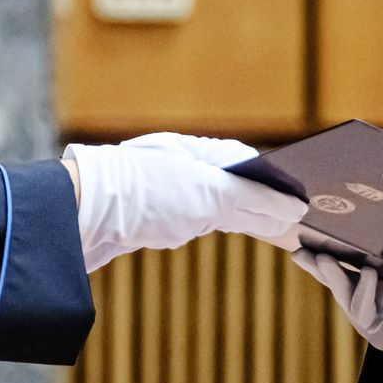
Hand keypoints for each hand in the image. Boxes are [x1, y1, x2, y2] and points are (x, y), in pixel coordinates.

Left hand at [62, 133, 306, 272]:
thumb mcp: (208, 196)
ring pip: (213, 203)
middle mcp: (183, 167)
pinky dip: (210, 226)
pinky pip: (190, 219)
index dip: (278, 184)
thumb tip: (293, 210)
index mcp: (200, 152)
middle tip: (298, 223)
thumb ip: (252, 201)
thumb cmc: (141, 194)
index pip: (251, 163)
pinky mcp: (147, 217)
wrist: (76, 216)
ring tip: (272, 231)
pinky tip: (215, 229)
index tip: (305, 204)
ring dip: (241, 217)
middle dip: (264, 202)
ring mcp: (165, 192)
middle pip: (234, 183)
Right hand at [291, 249, 382, 361]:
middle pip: (338, 289)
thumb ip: (361, 262)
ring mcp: (367, 325)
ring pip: (360, 307)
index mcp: (349, 292)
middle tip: (323, 257)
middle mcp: (353, 309)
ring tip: (369, 270)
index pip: (326, 276)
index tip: (298, 252)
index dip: (312, 265)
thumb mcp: (377, 280)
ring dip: (364, 289)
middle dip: (331, 273)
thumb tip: (353, 234)